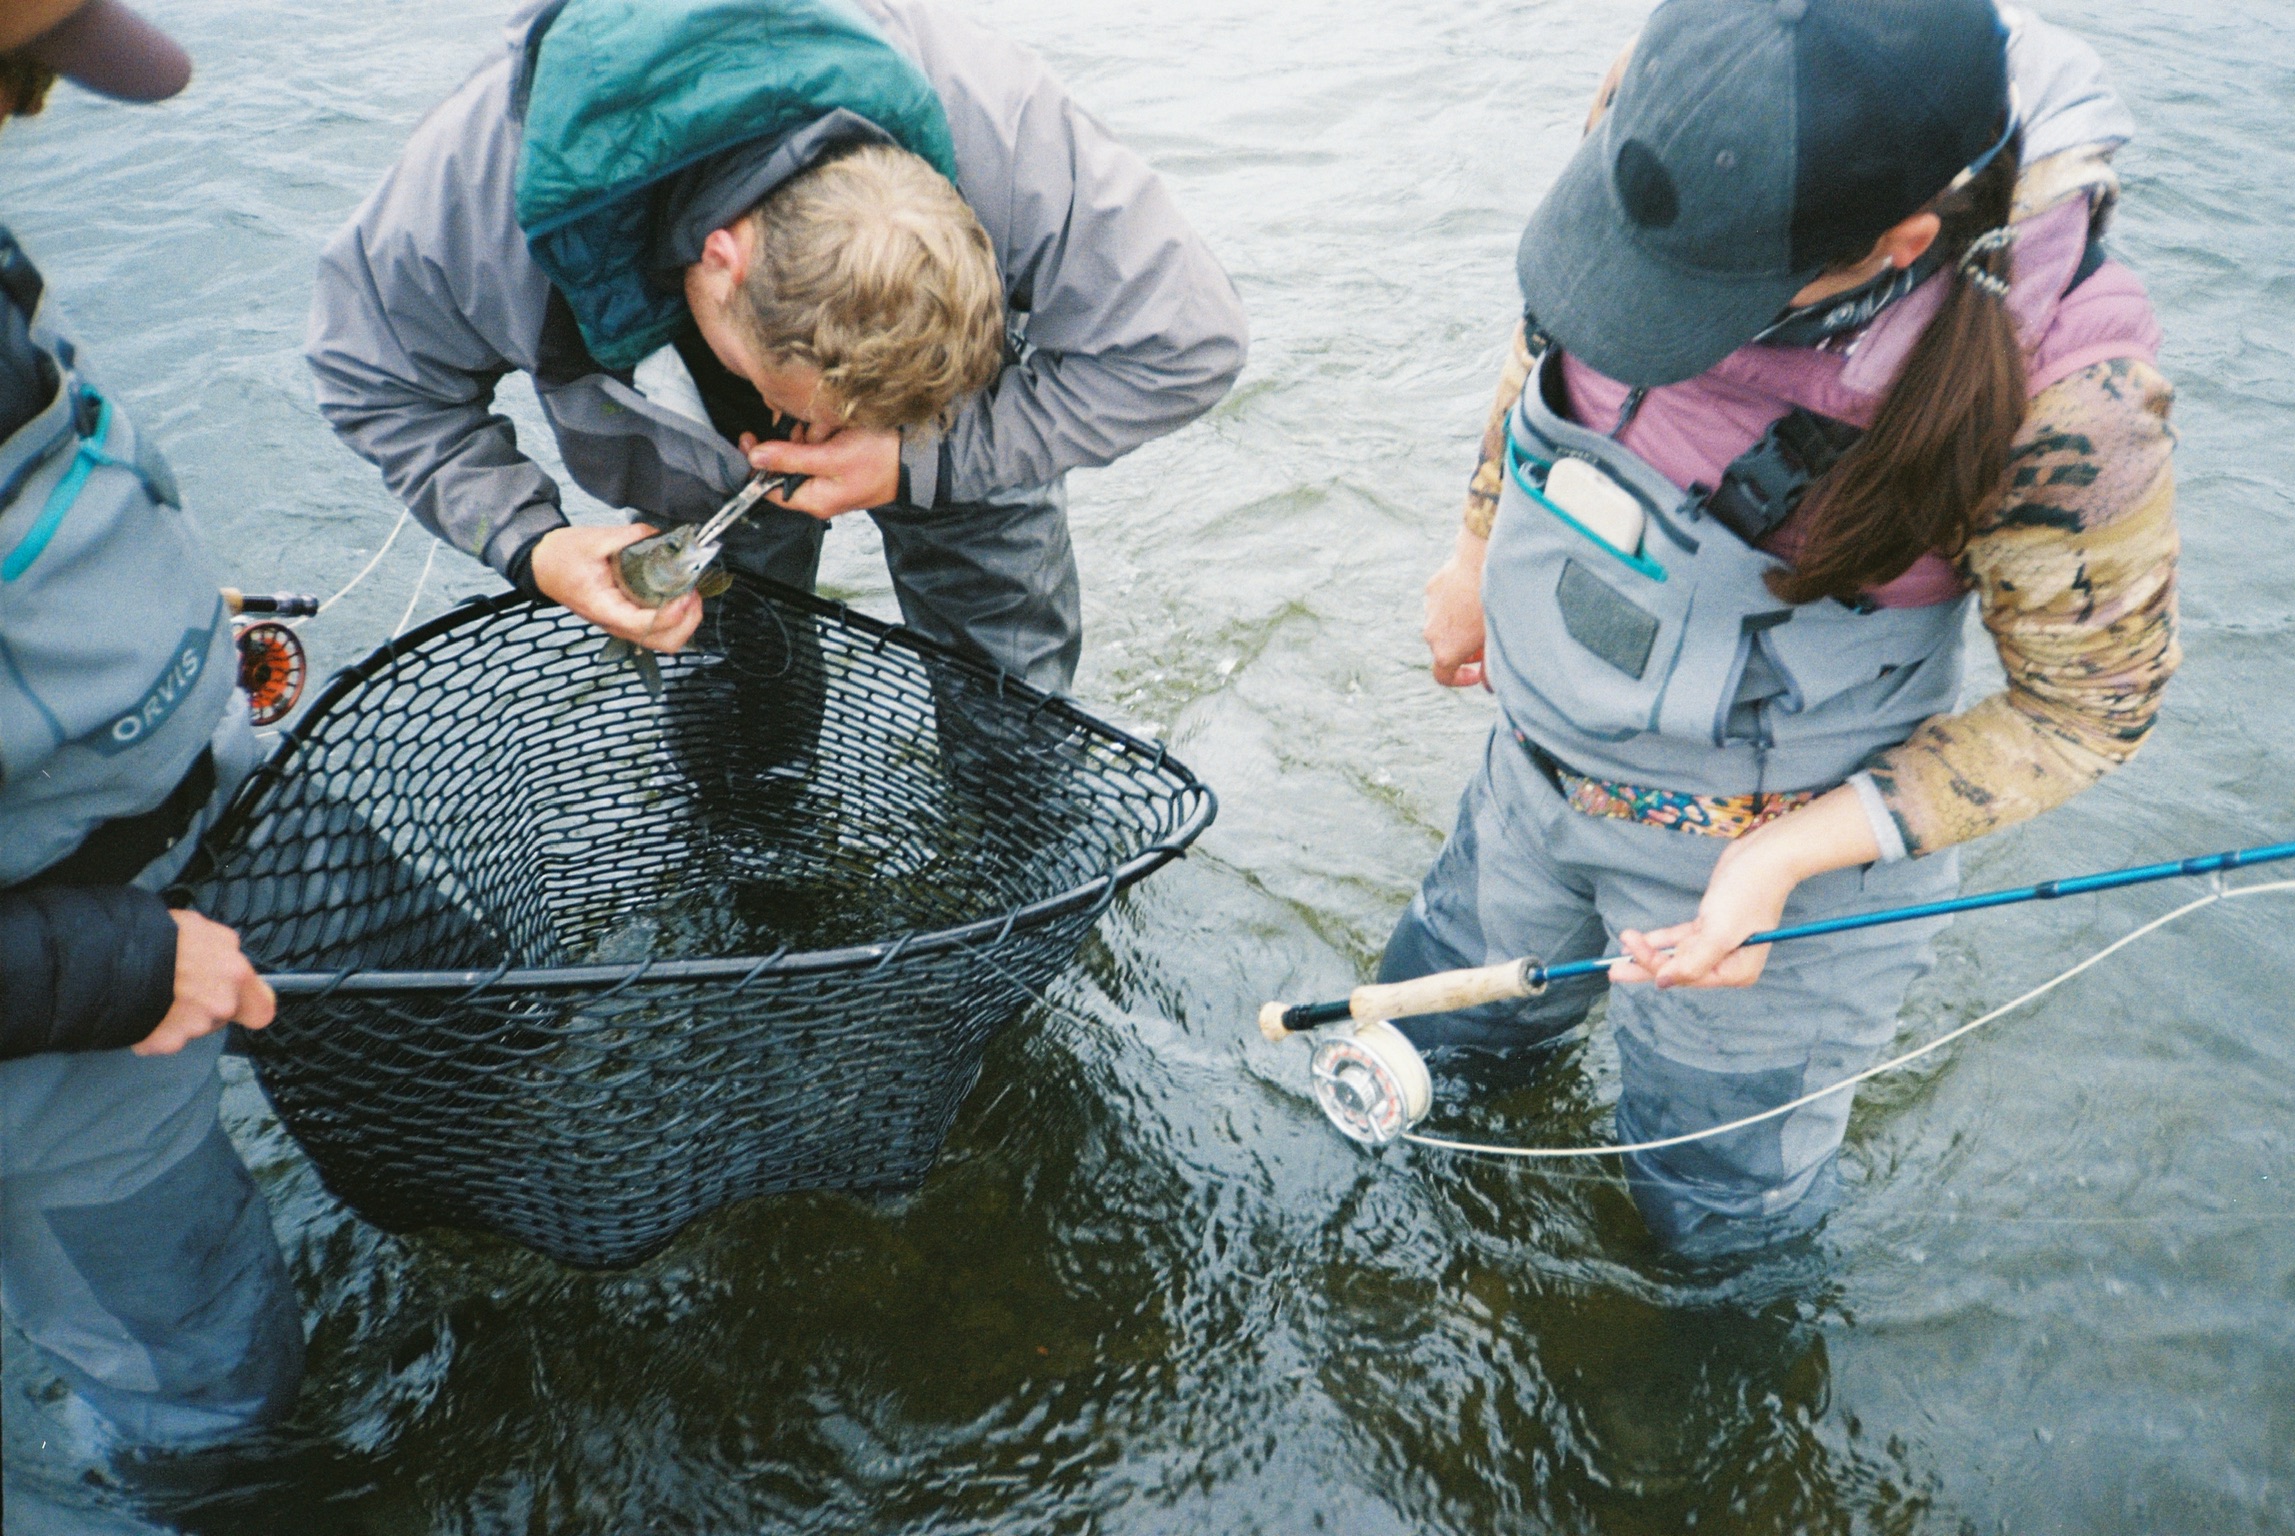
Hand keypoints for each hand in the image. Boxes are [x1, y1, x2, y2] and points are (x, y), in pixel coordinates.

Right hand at [136, 910, 274, 1055]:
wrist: (111, 959)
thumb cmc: (155, 936)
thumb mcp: (200, 928)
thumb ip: (222, 949)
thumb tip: (228, 957)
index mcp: (236, 974)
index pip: (262, 1009)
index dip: (250, 1006)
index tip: (240, 1003)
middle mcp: (221, 1005)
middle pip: (220, 1018)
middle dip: (204, 1008)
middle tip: (180, 990)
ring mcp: (193, 1027)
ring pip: (191, 1029)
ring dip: (176, 1018)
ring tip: (154, 994)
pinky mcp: (165, 1043)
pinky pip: (161, 1041)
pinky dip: (150, 1030)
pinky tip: (140, 1008)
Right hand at [530, 523, 703, 652]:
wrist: (543, 564)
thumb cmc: (563, 556)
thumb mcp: (594, 539)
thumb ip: (631, 536)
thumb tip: (662, 534)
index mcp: (604, 607)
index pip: (643, 625)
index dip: (671, 613)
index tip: (686, 592)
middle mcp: (615, 623)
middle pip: (664, 642)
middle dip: (687, 620)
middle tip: (692, 591)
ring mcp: (623, 625)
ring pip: (665, 640)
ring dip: (685, 621)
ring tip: (689, 594)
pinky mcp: (628, 620)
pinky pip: (659, 630)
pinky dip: (676, 618)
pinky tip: (678, 596)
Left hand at [743, 423, 900, 518]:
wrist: (920, 459)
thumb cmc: (882, 460)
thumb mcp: (832, 456)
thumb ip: (790, 458)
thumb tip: (755, 457)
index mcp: (814, 500)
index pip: (769, 488)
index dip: (757, 463)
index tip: (750, 438)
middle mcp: (820, 493)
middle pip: (787, 465)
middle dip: (796, 442)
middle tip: (815, 431)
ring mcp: (831, 479)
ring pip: (803, 451)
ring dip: (813, 434)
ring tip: (834, 429)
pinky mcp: (841, 465)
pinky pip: (820, 448)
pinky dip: (826, 434)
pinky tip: (840, 430)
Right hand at [1425, 528, 1489, 687]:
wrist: (1483, 562)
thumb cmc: (1495, 606)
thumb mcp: (1498, 642)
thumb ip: (1491, 669)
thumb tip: (1489, 685)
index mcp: (1445, 652)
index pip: (1443, 677)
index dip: (1460, 679)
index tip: (1476, 673)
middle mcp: (1431, 634)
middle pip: (1444, 649)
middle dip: (1463, 650)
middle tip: (1485, 641)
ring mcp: (1429, 609)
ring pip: (1443, 625)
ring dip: (1458, 627)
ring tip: (1482, 612)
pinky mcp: (1432, 589)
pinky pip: (1442, 603)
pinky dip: (1455, 605)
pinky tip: (1475, 592)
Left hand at [1612, 837, 1796, 989]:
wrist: (1765, 856)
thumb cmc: (1748, 893)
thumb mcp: (1719, 932)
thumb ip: (1692, 962)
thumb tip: (1664, 983)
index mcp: (1736, 971)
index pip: (1687, 976)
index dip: (1655, 965)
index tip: (1630, 951)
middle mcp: (1729, 962)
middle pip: (1680, 968)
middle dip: (1647, 965)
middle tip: (1613, 969)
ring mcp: (1721, 943)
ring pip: (1678, 953)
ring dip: (1651, 950)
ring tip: (1622, 951)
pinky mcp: (1712, 924)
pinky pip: (1683, 937)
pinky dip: (1664, 938)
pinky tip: (1642, 940)